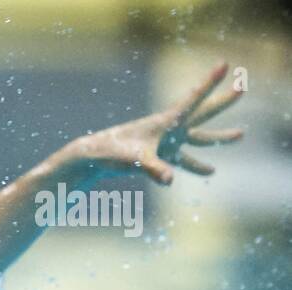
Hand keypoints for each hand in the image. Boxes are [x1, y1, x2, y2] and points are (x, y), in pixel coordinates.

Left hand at [64, 61, 243, 184]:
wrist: (92, 158)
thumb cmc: (112, 153)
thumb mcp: (136, 160)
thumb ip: (154, 169)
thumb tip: (170, 179)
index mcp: (166, 122)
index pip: (194, 99)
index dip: (210, 82)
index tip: (223, 63)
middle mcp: (169, 128)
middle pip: (204, 112)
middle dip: (223, 101)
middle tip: (243, 87)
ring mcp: (165, 142)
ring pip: (199, 138)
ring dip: (219, 138)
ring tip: (241, 135)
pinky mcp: (160, 155)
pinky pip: (184, 160)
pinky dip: (196, 165)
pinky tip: (210, 171)